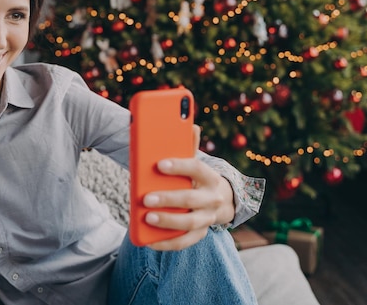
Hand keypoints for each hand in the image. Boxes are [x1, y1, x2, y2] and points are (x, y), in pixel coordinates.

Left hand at [142, 125, 234, 250]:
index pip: (196, 168)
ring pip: (189, 223)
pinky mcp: (200, 233)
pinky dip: (167, 243)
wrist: (220, 199)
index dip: (178, 166)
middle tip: (145, 198)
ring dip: (167, 221)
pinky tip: (149, 241)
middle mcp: (212, 198)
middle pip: (190, 199)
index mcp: (210, 176)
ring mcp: (208, 218)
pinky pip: (185, 241)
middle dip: (167, 199)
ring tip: (146, 218)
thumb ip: (189, 145)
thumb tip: (190, 124)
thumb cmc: (198, 177)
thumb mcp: (196, 161)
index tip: (159, 164)